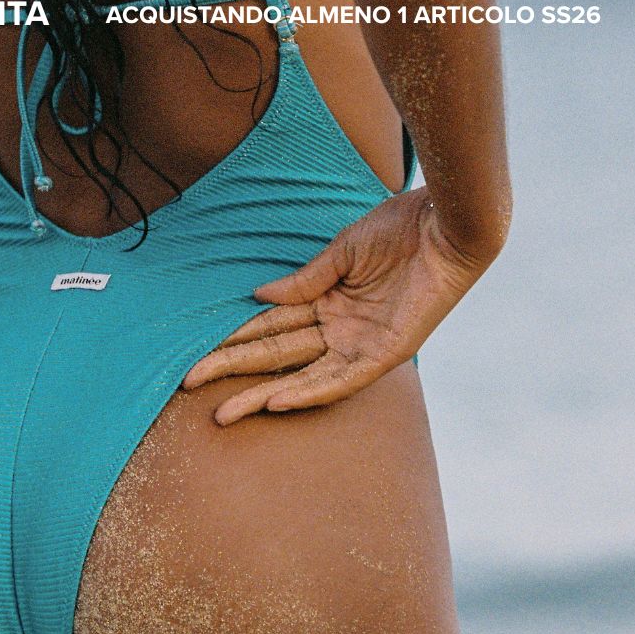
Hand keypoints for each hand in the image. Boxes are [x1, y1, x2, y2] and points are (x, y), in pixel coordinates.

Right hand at [181, 187, 498, 424]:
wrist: (445, 223)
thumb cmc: (399, 228)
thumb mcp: (343, 251)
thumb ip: (304, 280)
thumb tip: (258, 296)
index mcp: (328, 301)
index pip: (271, 325)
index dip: (235, 337)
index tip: (200, 349)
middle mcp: (341, 328)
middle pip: (276, 354)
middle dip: (233, 369)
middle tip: (190, 383)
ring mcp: (362, 343)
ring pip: (301, 375)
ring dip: (261, 394)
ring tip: (223, 410)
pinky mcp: (386, 353)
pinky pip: (343, 381)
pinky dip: (310, 392)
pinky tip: (277, 402)